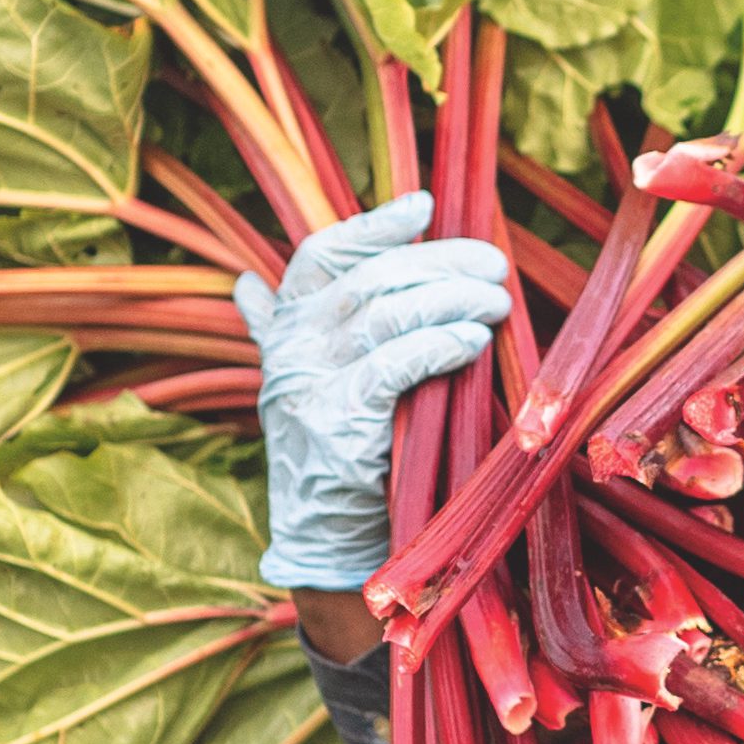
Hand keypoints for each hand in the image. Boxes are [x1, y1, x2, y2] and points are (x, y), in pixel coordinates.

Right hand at [241, 192, 512, 593]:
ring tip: (497, 299)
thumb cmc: (334, 454)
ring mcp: (308, 383)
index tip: (423, 205)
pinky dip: (438, 344)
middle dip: (438, 263)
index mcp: (284, 329)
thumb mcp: (303, 384)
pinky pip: (394, 365)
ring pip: (385, 315)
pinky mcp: (337, 422)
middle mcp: (290, 348)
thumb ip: (287, 332)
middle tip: (494, 263)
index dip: (371, 226)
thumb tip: (246, 283)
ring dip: (450, 299)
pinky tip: (473, 339)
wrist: (322, 538)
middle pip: (369, 279)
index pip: (320, 255)